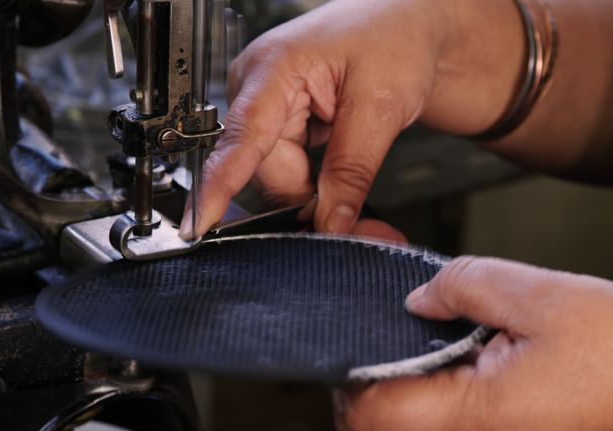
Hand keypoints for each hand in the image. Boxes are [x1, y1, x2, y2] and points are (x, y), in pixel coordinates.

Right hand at [180, 0, 524, 238]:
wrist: (410, 26)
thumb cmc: (394, 35)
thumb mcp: (381, 105)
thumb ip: (352, 169)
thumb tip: (331, 222)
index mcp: (274, 67)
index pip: (241, 136)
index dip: (220, 183)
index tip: (203, 221)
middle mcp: (259, 87)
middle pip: (264, 169)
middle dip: (306, 199)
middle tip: (350, 222)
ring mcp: (269, 107)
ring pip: (278, 177)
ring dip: (314, 195)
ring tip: (352, 192)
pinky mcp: (283, 125)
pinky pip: (290, 173)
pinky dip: (316, 187)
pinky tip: (340, 183)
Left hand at [334, 256, 612, 430]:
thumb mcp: (542, 295)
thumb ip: (466, 283)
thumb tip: (421, 295)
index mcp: (470, 419)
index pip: (364, 416)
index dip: (344, 371)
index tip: (354, 327)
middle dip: (362, 385)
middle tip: (379, 328)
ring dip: (405, 387)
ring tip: (433, 331)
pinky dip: (441, 396)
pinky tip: (472, 350)